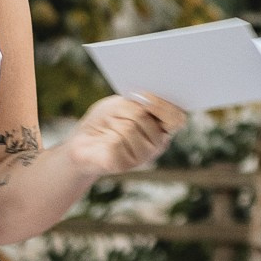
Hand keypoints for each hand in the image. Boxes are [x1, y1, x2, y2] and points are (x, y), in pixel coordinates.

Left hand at [64, 94, 186, 177]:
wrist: (83, 141)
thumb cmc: (106, 120)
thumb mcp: (122, 104)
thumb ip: (138, 104)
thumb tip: (143, 109)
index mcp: (162, 128)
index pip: (177, 118)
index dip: (163, 105)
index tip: (143, 96)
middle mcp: (157, 144)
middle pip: (146, 118)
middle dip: (126, 111)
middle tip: (117, 115)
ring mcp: (142, 157)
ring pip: (129, 128)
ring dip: (114, 122)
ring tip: (110, 129)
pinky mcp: (124, 165)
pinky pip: (116, 141)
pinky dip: (106, 135)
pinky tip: (104, 141)